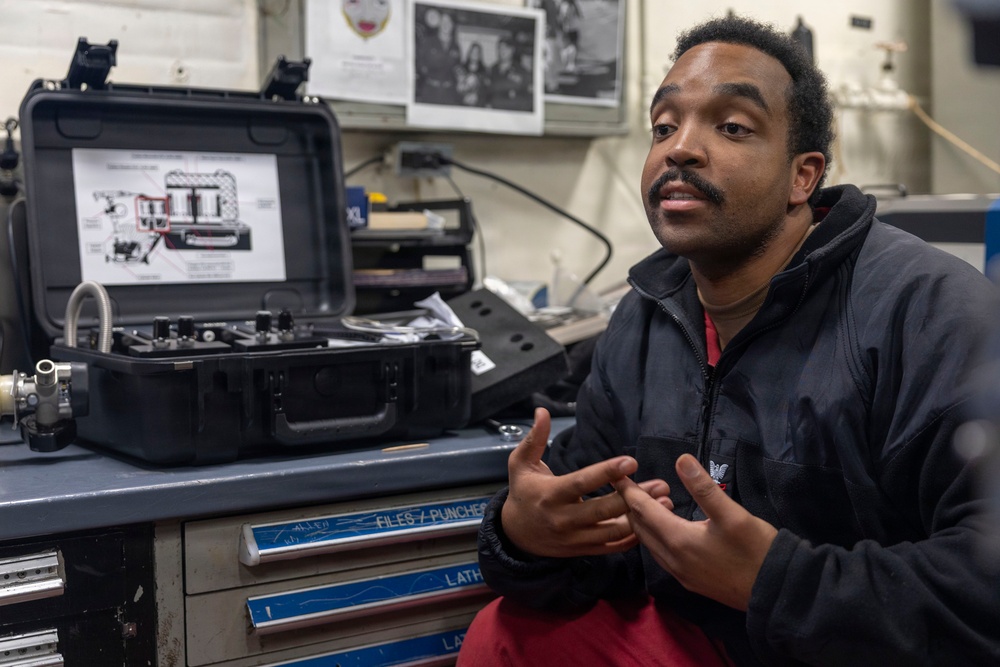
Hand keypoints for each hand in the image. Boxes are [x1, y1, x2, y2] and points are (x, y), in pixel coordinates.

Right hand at [501, 408, 671, 557]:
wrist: (514, 534)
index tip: (631, 462)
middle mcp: (563, 519)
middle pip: (604, 510)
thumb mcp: (520, 464)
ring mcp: (574, 538)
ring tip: (664, 503)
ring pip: (612, 531)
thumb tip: (542, 410)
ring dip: (641, 518)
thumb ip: (534, 439)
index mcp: (551, 494)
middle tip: (660, 485)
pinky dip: (632, 538)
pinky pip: (612, 547)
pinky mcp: (582, 550)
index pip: (582, 482)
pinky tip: (651, 524)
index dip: (607, 473)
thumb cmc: (523, 492)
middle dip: (634, 497)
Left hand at [613, 454, 776, 610]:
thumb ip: (703, 487)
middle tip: (636, 484)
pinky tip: (668, 528)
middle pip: (641, 528)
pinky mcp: (691, 581)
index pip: (642, 510)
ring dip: (646, 522)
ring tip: (654, 501)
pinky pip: (661, 555)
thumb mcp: (732, 514)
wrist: (776, 591)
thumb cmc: (756, 550)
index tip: (616, 475)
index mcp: (678, 540)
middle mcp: (672, 559)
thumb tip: (681, 460)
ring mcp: (680, 573)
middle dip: (635, 504)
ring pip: (650, 543)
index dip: (629, 491)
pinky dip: (657, 537)